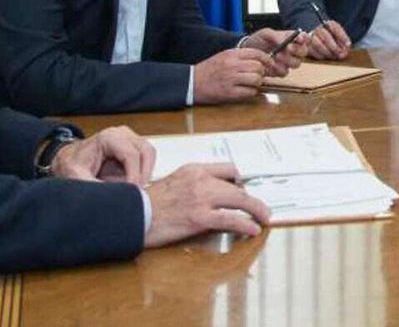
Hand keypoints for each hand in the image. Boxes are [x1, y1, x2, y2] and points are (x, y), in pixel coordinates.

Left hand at [50, 125, 154, 184]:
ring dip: (146, 173)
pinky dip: (144, 172)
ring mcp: (129, 138)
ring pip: (149, 154)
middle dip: (143, 175)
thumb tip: (116, 197)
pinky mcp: (133, 146)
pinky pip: (147, 158)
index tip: (133, 192)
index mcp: (108, 137)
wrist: (69, 159)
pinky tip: (133, 184)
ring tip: (135, 189)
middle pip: (146, 151)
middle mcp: (121, 134)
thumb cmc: (71, 165)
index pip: (132, 154)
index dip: (135, 176)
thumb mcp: (77, 178)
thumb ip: (95, 188)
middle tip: (137, 193)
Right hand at [144, 162, 269, 246]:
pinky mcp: (199, 217)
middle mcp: (201, 180)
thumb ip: (193, 184)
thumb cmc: (149, 203)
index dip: (240, 181)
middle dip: (253, 199)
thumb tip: (210, 195)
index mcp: (194, 169)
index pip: (228, 169)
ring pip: (239, 200)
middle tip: (261, 208)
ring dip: (256, 210)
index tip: (245, 190)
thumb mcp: (174, 183)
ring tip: (264, 218)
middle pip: (238, 186)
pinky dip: (246, 224)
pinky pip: (231, 219)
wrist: (134, 214)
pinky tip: (253, 229)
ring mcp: (201, 198)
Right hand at [192, 48, 271, 102]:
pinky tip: (244, 91)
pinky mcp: (229, 92)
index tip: (269, 64)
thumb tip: (260, 61)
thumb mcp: (224, 56)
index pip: (256, 53)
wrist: (192, 82)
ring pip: (256, 79)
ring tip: (250, 84)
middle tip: (257, 76)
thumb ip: (240, 57)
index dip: (266, 59)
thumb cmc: (208, 70)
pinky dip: (250, 92)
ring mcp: (231, 79)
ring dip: (257, 83)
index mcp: (231, 54)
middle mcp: (232, 65)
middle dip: (261, 73)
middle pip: (258, 67)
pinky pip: (250, 92)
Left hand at [240, 28, 304, 74]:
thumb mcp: (265, 34)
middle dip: (297, 50)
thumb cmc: (257, 41)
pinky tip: (271, 65)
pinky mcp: (280, 71)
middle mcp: (292, 51)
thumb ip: (277, 36)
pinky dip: (278, 69)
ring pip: (296, 63)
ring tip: (276, 56)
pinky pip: (285, 72)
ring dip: (287, 60)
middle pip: (304, 52)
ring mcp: (287, 62)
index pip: (304, 38)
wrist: (246, 53)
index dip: (304, 38)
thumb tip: (286, 40)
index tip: (299, 39)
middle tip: (288, 48)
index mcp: (291, 39)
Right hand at [302, 19, 351, 59]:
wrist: (318, 41)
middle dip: (335, 47)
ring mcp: (311, 37)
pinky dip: (321, 55)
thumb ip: (343, 40)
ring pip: (318, 44)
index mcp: (328, 24)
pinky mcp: (307, 46)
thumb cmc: (332, 40)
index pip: (334, 27)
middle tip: (341, 54)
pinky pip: (312, 51)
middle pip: (326, 36)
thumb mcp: (339, 37)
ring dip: (328, 52)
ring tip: (335, 56)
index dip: (342, 36)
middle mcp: (319, 29)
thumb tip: (347, 46)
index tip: (348, 44)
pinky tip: (327, 57)